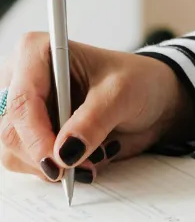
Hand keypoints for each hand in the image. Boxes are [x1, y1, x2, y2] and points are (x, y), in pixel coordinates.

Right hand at [0, 35, 194, 183]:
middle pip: (12, 130)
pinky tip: (85, 158)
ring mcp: (27, 109)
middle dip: (47, 155)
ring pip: (14, 152)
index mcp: (39, 52)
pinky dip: (56, 170)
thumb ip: (93, 120)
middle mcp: (24, 79)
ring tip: (93, 158)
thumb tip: (64, 152)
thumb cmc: (138, 81)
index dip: (35, 135)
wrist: (153, 98)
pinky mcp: (33, 133)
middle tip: (85, 164)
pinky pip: (27, 163)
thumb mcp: (122, 93)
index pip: (22, 99)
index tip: (58, 161)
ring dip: (53, 166)